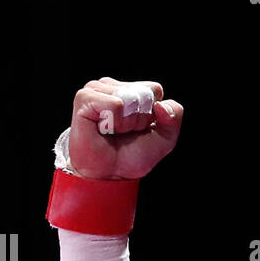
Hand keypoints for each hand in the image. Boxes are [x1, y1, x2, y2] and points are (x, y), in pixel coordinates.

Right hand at [68, 77, 183, 179]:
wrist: (110, 174)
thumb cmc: (132, 155)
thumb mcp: (165, 138)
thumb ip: (175, 117)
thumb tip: (161, 105)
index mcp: (131, 90)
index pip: (154, 90)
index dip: (153, 115)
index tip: (139, 129)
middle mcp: (113, 86)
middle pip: (143, 94)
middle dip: (140, 120)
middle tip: (124, 133)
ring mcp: (97, 89)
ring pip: (129, 99)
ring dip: (127, 123)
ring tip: (113, 131)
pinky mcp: (85, 98)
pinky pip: (115, 104)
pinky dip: (115, 123)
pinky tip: (103, 130)